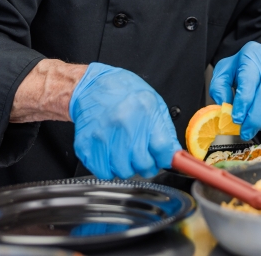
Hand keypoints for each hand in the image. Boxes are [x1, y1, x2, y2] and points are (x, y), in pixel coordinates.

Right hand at [69, 63, 181, 179]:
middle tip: (145, 158)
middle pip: (143, 163)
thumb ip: (165, 130)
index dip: (166, 158)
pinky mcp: (86, 146)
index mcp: (144, 110)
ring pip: (124, 172)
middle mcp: (123, 124)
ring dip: (129, 167)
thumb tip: (174, 154)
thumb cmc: (123, 93)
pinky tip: (112, 156)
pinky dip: (111, 169)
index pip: (162, 148)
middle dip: (148, 165)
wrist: (91, 88)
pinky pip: (104, 173)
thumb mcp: (153, 102)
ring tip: (127, 153)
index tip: (164, 159)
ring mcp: (103, 136)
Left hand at [209, 42, 260, 140]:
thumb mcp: (225, 71)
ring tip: (259, 127)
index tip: (237, 119)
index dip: (243, 104)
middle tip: (246, 132)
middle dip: (255, 119)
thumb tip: (224, 108)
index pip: (249, 81)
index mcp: (251, 57)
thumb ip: (219, 88)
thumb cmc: (245, 67)